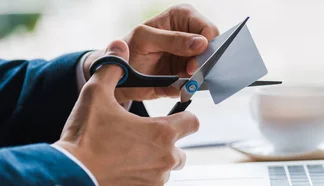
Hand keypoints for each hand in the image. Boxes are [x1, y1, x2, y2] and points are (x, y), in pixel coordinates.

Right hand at [55, 40, 199, 184]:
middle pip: (181, 149)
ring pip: (167, 167)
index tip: (170, 118)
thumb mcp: (95, 95)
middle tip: (142, 138)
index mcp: (163, 132)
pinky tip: (125, 166)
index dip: (183, 118)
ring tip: (130, 152)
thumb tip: (119, 46)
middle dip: (167, 143)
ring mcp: (157, 178)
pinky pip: (154, 182)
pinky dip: (145, 175)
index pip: (193, 122)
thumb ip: (113, 69)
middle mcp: (166, 157)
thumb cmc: (84, 136)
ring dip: (155, 160)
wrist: (70, 173)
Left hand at [83, 4, 219, 103]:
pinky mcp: (190, 74)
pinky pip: (200, 83)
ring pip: (210, 68)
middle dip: (203, 63)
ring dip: (195, 77)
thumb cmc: (126, 50)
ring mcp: (192, 55)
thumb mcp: (145, 40)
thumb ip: (173, 40)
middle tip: (187, 72)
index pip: (208, 28)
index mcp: (182, 16)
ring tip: (176, 79)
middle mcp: (191, 33)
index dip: (206, 45)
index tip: (194, 62)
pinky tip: (173, 85)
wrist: (117, 77)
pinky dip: (188, 87)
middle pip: (214, 49)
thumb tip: (202, 42)